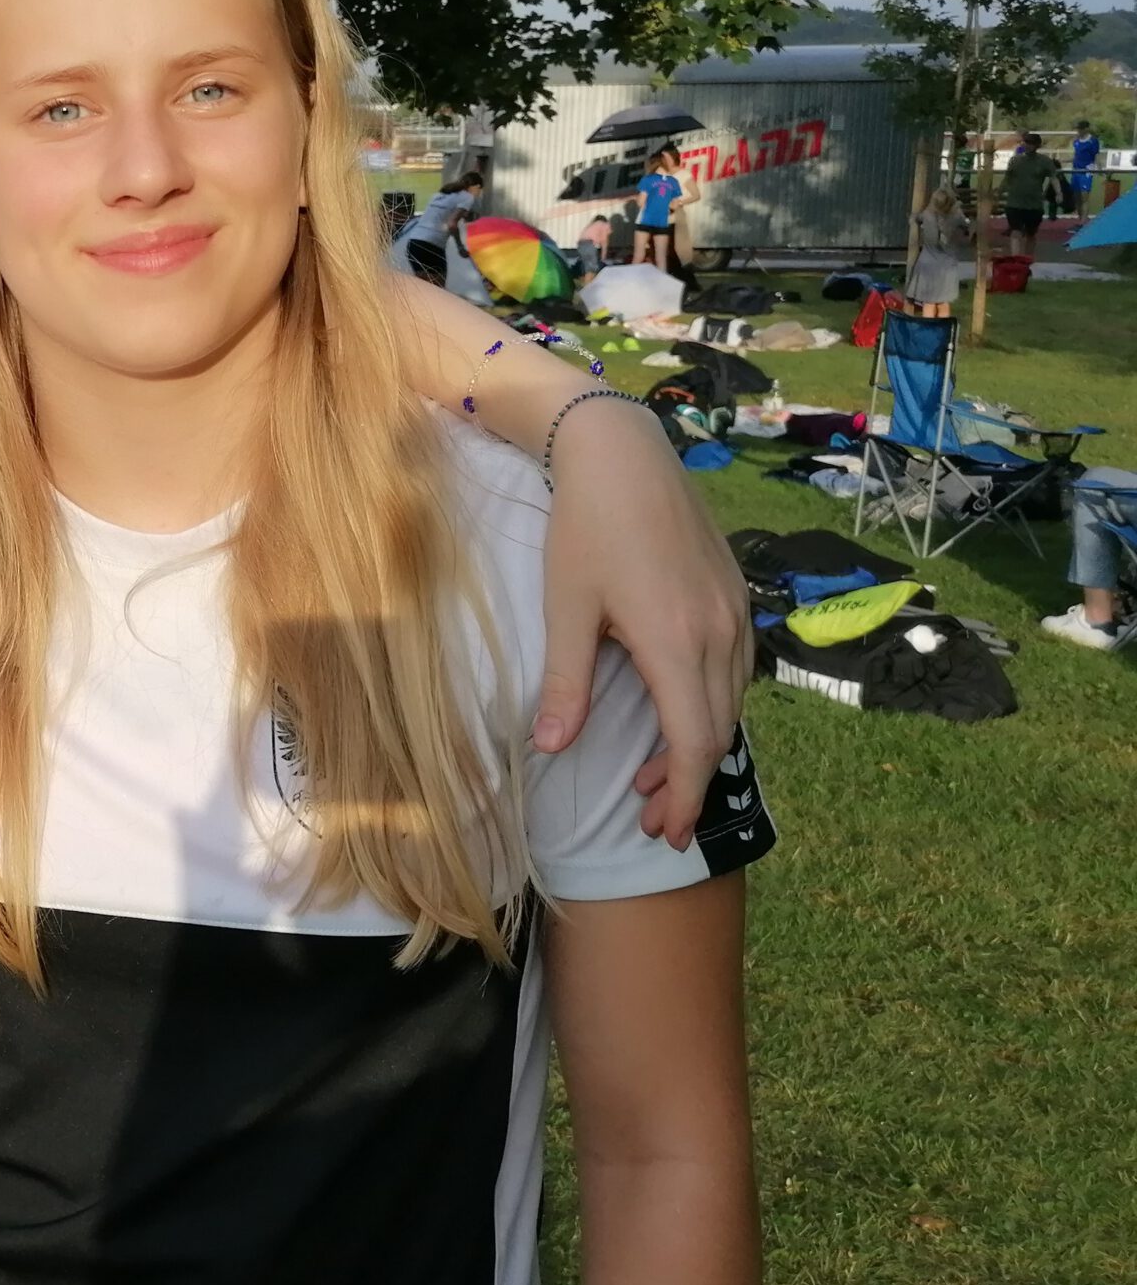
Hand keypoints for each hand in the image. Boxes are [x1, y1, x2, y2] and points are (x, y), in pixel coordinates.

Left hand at [536, 397, 750, 849]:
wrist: (623, 452)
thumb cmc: (585, 527)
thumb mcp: (566, 607)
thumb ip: (564, 682)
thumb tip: (550, 748)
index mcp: (677, 641)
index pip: (696, 742)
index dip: (686, 794)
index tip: (669, 832)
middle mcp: (720, 631)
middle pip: (717, 728)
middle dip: (688, 782)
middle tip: (653, 820)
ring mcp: (733, 610)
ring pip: (730, 699)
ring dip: (698, 743)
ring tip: (654, 776)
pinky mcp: (733, 593)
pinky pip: (734, 667)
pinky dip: (709, 703)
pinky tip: (678, 711)